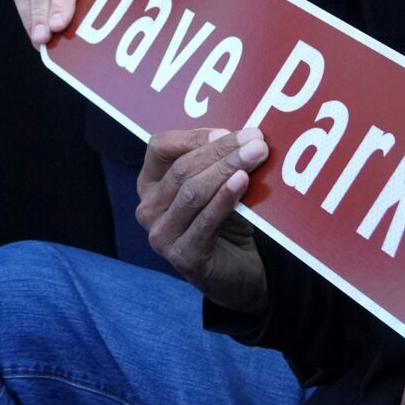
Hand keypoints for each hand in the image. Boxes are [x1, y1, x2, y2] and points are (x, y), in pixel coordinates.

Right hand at [136, 127, 266, 315]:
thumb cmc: (226, 221)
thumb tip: (242, 134)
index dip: (194, 136)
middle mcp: (148, 209)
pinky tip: (241, 182)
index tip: (229, 132)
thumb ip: (220, 160)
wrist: (240, 272)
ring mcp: (162, 235)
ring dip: (227, 169)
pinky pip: (205, 221)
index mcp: (150, 184)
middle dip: (221, 151)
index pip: (161, 146)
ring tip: (256, 156)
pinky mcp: (183, 256)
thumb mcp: (218, 184)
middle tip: (256, 140)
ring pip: (192, 192)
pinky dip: (224, 198)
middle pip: (182, 168)